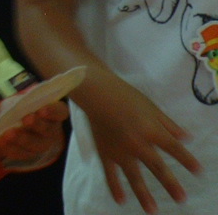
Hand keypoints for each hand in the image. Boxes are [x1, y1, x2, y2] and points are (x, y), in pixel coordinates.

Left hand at [0, 101, 67, 169]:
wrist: (13, 119)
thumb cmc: (22, 105)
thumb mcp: (25, 98)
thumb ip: (27, 98)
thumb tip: (24, 98)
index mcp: (55, 113)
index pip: (59, 112)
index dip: (52, 111)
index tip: (42, 110)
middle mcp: (52, 131)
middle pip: (47, 130)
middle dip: (36, 125)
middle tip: (26, 119)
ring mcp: (41, 144)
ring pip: (34, 145)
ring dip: (21, 139)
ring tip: (9, 133)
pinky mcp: (27, 153)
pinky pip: (20, 153)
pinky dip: (9, 148)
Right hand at [79, 73, 199, 212]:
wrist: (96, 92)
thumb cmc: (125, 96)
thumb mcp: (152, 107)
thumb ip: (168, 124)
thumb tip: (186, 138)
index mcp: (152, 131)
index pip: (174, 149)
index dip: (187, 160)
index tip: (198, 172)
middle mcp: (138, 144)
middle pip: (158, 168)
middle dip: (171, 184)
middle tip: (181, 198)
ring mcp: (120, 151)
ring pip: (134, 176)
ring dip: (144, 194)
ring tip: (152, 210)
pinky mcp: (105, 152)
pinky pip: (110, 173)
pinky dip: (115, 187)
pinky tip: (121, 200)